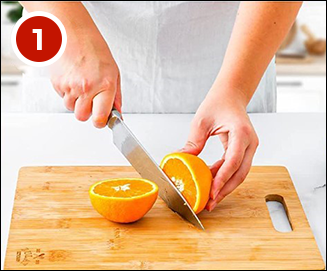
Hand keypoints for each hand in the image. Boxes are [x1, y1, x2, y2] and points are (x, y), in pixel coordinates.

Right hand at [50, 28, 120, 127]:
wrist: (72, 31)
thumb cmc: (94, 48)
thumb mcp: (113, 72)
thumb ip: (116, 95)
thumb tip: (117, 112)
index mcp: (105, 85)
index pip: (100, 117)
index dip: (101, 122)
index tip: (102, 121)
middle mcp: (87, 87)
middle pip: (82, 117)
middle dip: (87, 112)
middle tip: (91, 100)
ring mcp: (71, 86)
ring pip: (71, 108)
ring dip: (76, 102)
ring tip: (82, 84)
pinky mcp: (57, 83)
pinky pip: (62, 97)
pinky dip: (67, 92)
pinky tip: (73, 78)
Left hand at [181, 88, 258, 210]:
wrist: (230, 96)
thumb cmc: (218, 103)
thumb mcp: (201, 122)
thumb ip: (193, 142)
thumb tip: (183, 161)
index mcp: (241, 133)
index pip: (233, 161)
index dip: (222, 179)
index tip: (212, 192)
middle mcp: (250, 142)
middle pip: (240, 173)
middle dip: (225, 190)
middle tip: (210, 203)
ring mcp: (249, 147)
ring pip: (240, 173)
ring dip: (225, 186)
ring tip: (210, 197)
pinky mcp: (244, 151)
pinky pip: (235, 168)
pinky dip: (224, 176)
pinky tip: (211, 181)